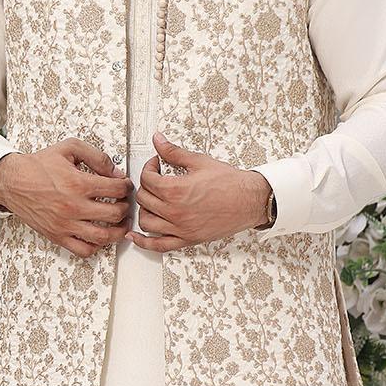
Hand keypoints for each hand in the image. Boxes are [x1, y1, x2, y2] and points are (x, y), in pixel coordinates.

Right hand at [0, 139, 133, 257]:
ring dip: (118, 231)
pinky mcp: (57, 236)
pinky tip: (99, 236)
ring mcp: (65, 224)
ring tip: (120, 224)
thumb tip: (115, 172)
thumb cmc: (38, 166)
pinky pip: (84, 250)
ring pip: (104, 236)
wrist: (12, 181)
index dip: (126, 187)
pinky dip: (97, 246)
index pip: (117, 189)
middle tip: (124, 204)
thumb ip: (96, 157)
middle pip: (115, 213)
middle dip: (125, 207)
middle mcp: (73, 206)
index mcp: (78, 183)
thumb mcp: (69, 149)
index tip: (125, 186)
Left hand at [129, 132, 270, 251]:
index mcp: (176, 190)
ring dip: (144, 209)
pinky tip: (135, 236)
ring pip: (146, 221)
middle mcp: (175, 211)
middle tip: (155, 180)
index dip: (149, 168)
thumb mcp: (199, 161)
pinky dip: (143, 242)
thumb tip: (158, 140)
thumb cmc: (230, 183)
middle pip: (144, 199)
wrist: (250, 200)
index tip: (155, 165)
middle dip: (147, 186)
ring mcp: (180, 228)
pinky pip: (158, 245)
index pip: (147, 179)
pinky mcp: (187, 239)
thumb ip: (174, 152)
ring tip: (152, 201)